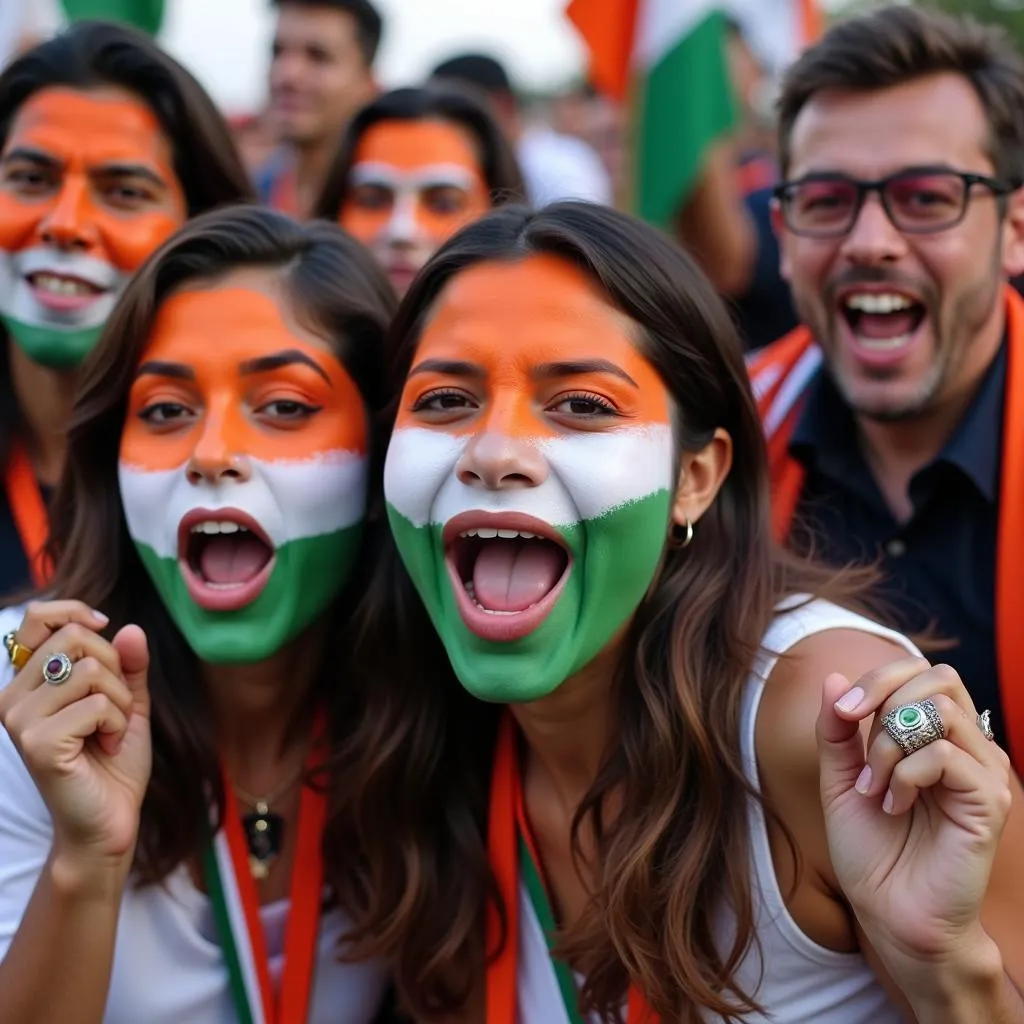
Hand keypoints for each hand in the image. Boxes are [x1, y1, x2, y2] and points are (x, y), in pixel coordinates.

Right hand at [0, 601, 151, 871]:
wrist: (109, 820)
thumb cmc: (113, 761)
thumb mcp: (127, 702)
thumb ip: (128, 664)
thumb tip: (128, 628)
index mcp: (27, 682)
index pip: (36, 617)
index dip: (77, 612)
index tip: (104, 627)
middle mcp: (13, 697)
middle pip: (75, 638)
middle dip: (114, 668)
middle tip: (114, 708)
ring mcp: (20, 721)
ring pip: (89, 669)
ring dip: (119, 700)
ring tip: (110, 731)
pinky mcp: (38, 743)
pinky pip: (96, 704)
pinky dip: (117, 723)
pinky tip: (106, 747)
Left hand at [817, 658, 1010, 977]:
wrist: (890, 914)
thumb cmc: (871, 850)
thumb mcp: (840, 778)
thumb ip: (837, 730)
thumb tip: (832, 678)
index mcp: (933, 737)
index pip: (919, 672)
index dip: (876, 679)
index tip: (842, 712)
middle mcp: (965, 747)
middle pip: (937, 678)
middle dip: (883, 700)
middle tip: (858, 749)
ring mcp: (982, 772)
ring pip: (941, 710)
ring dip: (890, 744)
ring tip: (876, 787)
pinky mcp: (989, 801)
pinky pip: (945, 754)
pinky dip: (905, 773)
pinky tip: (893, 805)